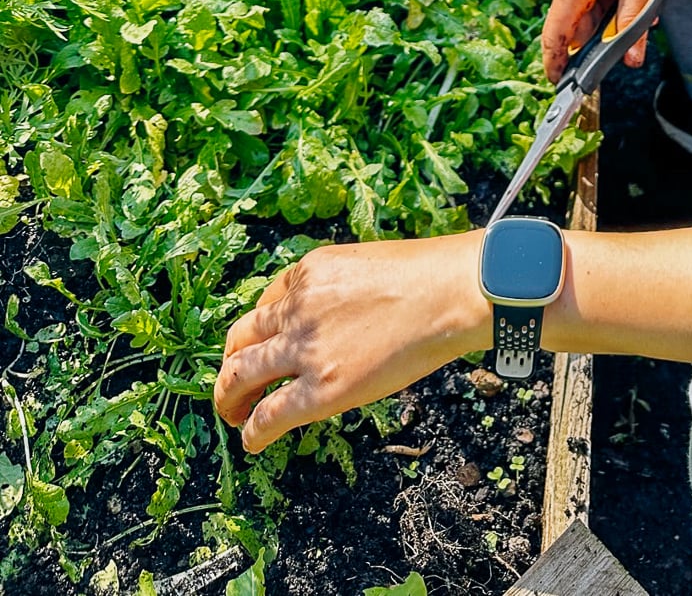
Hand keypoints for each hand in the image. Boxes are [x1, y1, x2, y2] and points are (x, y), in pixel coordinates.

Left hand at [214, 231, 489, 451]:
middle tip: (232, 381)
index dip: (263, 328)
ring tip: (231, 413)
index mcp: (310, 271)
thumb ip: (338, 290)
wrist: (450, 293)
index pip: (268, 301)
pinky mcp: (320, 389)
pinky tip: (251, 441)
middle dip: (231, 361)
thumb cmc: (429, 276)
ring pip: (240, 374)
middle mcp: (298, 306)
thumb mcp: (368, 265)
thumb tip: (336, 321)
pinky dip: (252, 431)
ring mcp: (305, 347)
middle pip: (242, 336)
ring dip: (228, 396)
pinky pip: (269, 414)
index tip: (265, 345)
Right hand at [542, 0, 670, 82]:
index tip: (559, 86)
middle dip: (598, 36)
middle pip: (571, 25)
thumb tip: (631, 60)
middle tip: (629, 36)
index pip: (554, 35)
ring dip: (605, 16)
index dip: (555, 64)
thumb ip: (633, 25)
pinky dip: (602, 1)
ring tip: (634, 1)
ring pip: (580, 10)